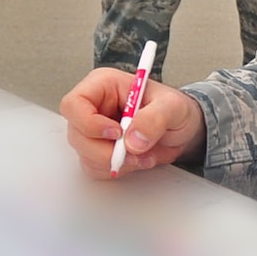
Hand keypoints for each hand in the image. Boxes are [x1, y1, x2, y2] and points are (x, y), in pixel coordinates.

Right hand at [59, 68, 206, 179]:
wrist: (182, 129)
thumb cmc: (174, 109)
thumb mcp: (172, 106)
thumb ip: (154, 119)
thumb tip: (132, 139)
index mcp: (103, 86)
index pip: (74, 104)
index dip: (89, 123)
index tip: (116, 133)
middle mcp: (94, 107)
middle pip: (76, 134)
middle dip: (105, 150)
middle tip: (133, 152)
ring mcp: (94, 131)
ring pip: (84, 154)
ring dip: (114, 161)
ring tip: (142, 155)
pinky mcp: (99, 150)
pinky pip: (95, 167)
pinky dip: (117, 169)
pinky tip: (136, 160)